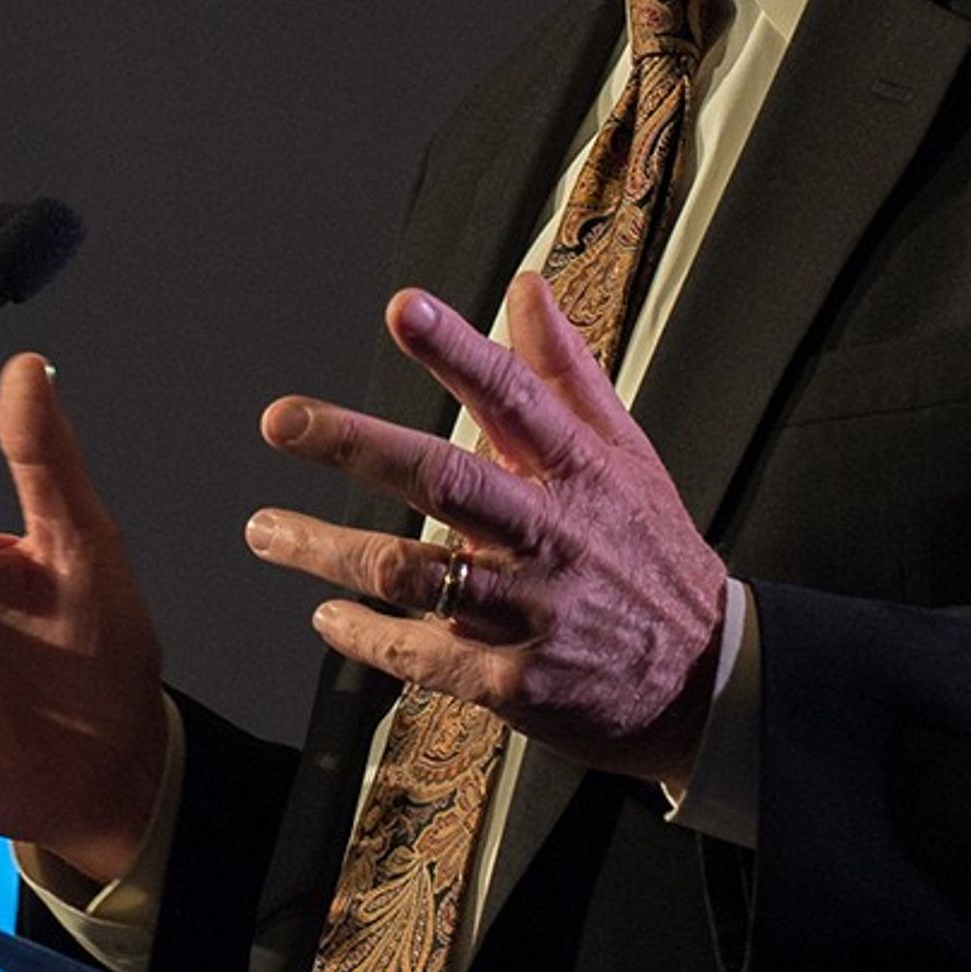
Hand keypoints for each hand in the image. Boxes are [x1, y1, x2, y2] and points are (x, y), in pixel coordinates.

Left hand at [245, 276, 728, 784]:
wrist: (706, 678)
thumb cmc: (650, 550)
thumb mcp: (625, 452)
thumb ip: (566, 369)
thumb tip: (526, 289)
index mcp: (576, 470)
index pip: (513, 394)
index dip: (457, 348)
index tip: (402, 308)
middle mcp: (549, 534)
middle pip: (445, 479)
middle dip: (357, 445)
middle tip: (282, 419)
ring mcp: (530, 611)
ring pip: (413, 572)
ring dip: (327, 550)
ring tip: (263, 528)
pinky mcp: (514, 683)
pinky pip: (422, 654)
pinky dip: (366, 636)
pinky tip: (324, 615)